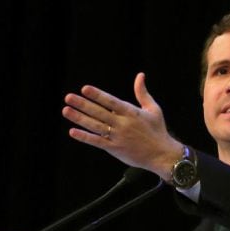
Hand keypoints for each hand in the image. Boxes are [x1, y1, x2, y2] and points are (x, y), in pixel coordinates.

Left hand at [62, 72, 182, 179]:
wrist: (162, 155)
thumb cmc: (158, 130)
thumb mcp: (153, 109)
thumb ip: (142, 93)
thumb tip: (140, 75)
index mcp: (132, 112)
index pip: (111, 102)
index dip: (97, 95)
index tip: (85, 89)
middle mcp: (123, 124)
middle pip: (99, 112)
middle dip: (83, 104)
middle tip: (68, 97)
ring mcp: (118, 137)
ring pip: (95, 126)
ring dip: (80, 118)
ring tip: (66, 110)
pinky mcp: (115, 149)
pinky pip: (97, 142)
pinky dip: (85, 137)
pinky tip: (73, 131)